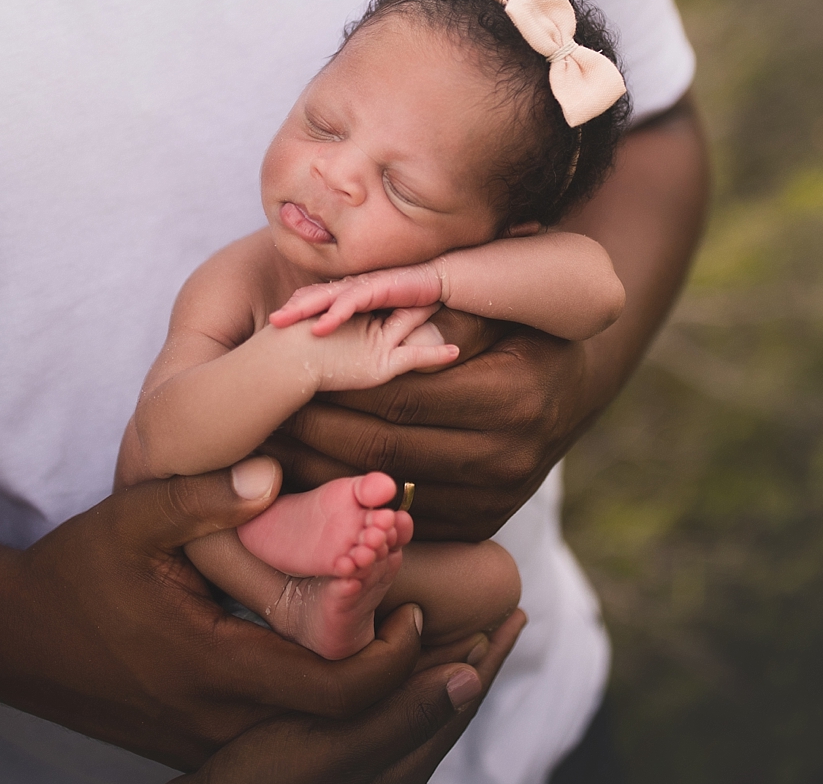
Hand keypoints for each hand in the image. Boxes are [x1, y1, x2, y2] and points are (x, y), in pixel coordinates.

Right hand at [0, 457, 430, 767]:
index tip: (415, 611)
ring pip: (310, 740)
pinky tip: (339, 662)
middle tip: (425, 626)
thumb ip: (204, 497)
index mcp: (210, 668)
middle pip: (337, 727)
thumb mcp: (132, 520)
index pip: (332, 691)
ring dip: (358, 699)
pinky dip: (320, 710)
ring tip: (397, 641)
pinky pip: (278, 739)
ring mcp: (204, 741)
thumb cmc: (73, 575)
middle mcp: (215, 720)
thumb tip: (273, 471)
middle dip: (392, 683)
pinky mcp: (195, 743)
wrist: (8, 637)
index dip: (391, 659)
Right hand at [183, 610, 526, 782]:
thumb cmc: (265, 780)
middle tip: (497, 613)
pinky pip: (385, 706)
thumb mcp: (334, 744)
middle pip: (444, 700)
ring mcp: (364, 763)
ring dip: (437, 663)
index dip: (489, 653)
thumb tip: (471, 678)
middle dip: (472, 655)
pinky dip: (401, 676)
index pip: (460, 697)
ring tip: (452, 629)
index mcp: (402, 763)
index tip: (515, 611)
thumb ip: (401, 714)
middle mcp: (392, 766)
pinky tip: (384, 663)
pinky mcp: (335, 755)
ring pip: (415, 703)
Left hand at [268, 316, 599, 541]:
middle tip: (251, 411)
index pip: (397, 394)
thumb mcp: (489, 299)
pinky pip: (402, 513)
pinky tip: (305, 470)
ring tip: (262, 442)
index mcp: (510, 394)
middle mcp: (509, 454)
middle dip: (310, 429)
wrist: (571, 382)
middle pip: (383, 445)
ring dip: (317, 467)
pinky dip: (350, 494)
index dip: (332, 381)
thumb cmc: (517, 321)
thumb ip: (434, 302)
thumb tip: (363, 306)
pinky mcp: (485, 523)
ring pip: (384, 484)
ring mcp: (498, 497)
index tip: (278, 366)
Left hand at [271, 263, 446, 334]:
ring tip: (283, 321)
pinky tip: (319, 326)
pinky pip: (350, 302)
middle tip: (271, 321)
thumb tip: (344, 335)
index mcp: (349, 291)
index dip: (297, 307)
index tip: (276, 322)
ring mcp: (362, 285)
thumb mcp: (380, 310)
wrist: (436, 279)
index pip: (316, 297)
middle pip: (313, 295)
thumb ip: (363, 318)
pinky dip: (334, 314)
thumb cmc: (409, 295)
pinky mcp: (376, 288)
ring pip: (325, 297)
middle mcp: (351, 286)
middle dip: (291, 308)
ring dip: (303, 309)